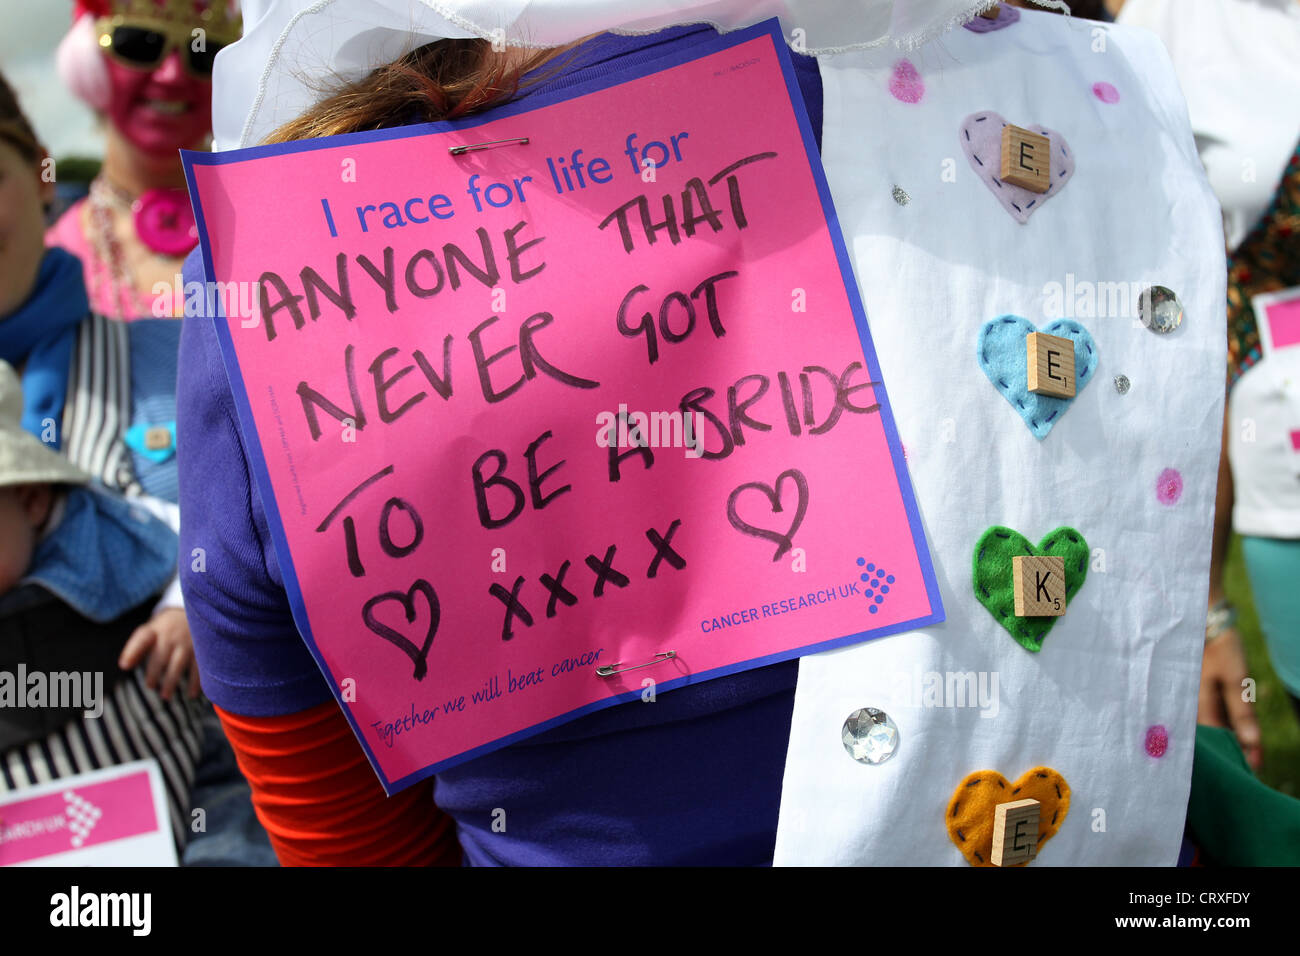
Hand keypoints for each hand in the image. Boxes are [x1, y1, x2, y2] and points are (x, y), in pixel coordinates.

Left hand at [119, 607, 200, 700]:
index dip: (132, 651)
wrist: (197, 613)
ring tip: (165, 696)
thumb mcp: (151, 632)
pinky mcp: (202, 649)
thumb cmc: (166, 629)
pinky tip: (191, 694)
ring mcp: (188, 642)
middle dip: (153, 674)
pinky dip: (195, 682)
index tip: (124, 665)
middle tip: (150, 687)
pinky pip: (198, 667)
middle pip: (159, 657)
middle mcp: (171, 636)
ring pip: (178, 664)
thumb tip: (124, 665)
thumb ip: (137, 648)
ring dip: (171, 681)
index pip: (142, 639)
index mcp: (155, 630)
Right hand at [1198, 627, 1261, 769]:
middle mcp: (1189, 707)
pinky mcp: (1193, 690)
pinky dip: (1221, 721)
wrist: (1199, 619)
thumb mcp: (1235, 678)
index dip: (1237, 754)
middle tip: (1253, 760)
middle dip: (1232, 748)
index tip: (1255, 767)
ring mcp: (1190, 698)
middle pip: (1212, 736)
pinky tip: (1232, 726)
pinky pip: (1207, 712)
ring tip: (1248, 747)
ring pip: (1210, 724)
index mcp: (1197, 707)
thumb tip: (1251, 741)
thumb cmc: (1218, 647)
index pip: (1218, 740)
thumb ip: (1241, 710)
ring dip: (1227, 735)